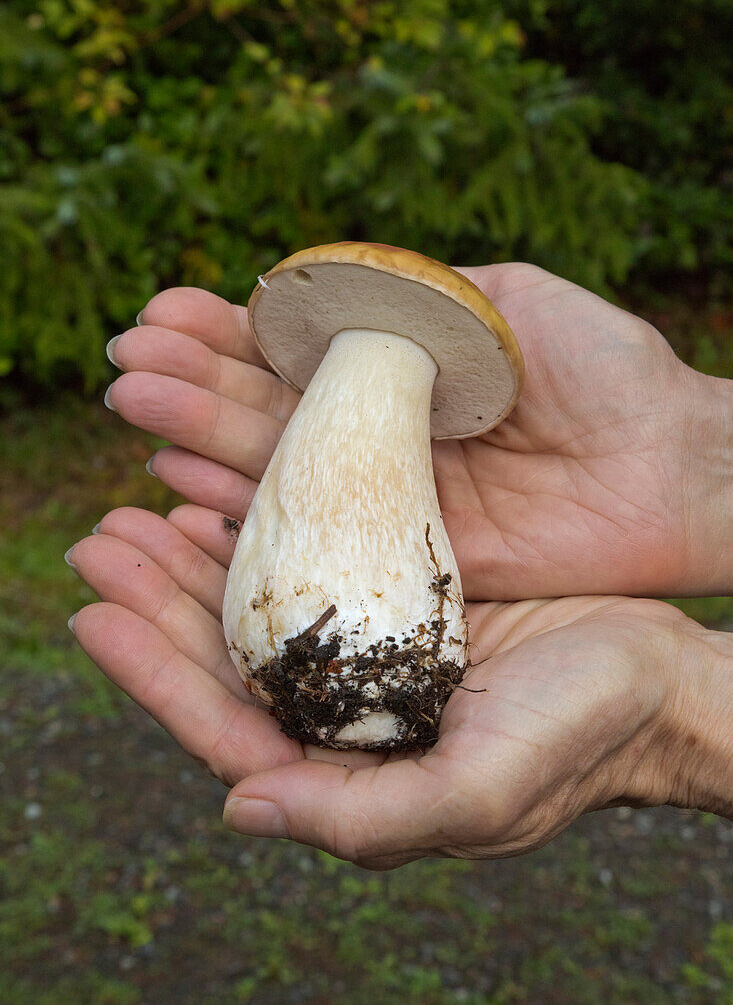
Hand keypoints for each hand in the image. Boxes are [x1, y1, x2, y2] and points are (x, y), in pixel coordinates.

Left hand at [66, 504, 732, 869]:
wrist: (655, 680)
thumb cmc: (580, 738)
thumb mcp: (481, 789)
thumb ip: (365, 817)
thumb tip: (241, 808)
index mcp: (347, 773)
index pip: (223, 726)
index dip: (151, 672)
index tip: (94, 611)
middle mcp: (342, 717)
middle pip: (223, 661)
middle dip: (155, 604)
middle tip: (99, 540)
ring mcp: (364, 658)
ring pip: (256, 610)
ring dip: (193, 561)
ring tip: (136, 508)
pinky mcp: (393, 604)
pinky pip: (307, 565)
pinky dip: (263, 532)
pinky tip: (224, 491)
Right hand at [103, 264, 731, 599]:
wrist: (674, 465)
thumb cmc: (607, 370)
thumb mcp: (505, 298)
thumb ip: (414, 291)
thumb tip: (315, 285)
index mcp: (400, 373)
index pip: (294, 352)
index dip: (227, 334)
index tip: (165, 312)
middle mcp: (384, 439)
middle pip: (272, 411)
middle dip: (195, 382)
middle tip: (126, 363)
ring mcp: (393, 502)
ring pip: (282, 473)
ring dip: (203, 440)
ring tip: (137, 409)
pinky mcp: (410, 562)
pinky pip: (321, 543)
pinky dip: (251, 518)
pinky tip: (186, 487)